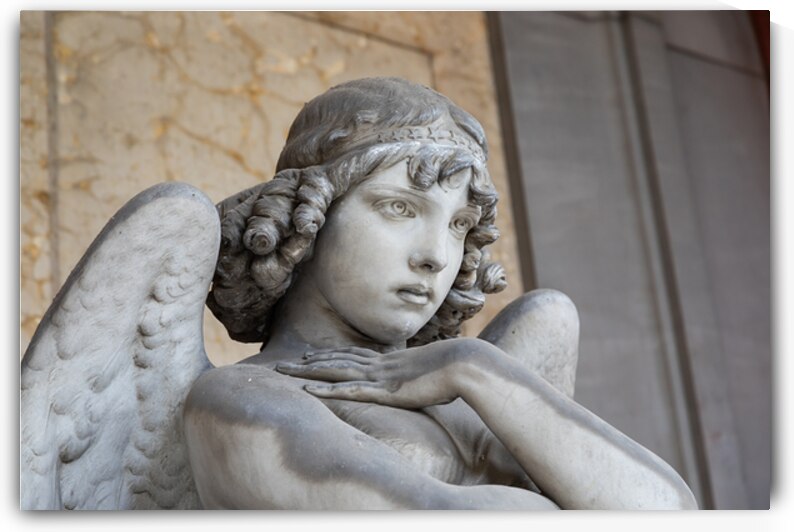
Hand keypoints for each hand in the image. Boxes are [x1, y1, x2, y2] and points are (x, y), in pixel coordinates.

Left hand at [274, 340, 488, 408]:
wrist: (465, 365)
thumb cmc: (457, 371)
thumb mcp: (435, 374)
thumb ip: (423, 376)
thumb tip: (427, 379)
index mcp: (391, 361)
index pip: (354, 356)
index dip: (330, 355)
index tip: (311, 356)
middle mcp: (380, 365)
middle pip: (337, 359)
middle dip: (309, 362)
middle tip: (284, 363)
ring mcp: (380, 376)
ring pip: (335, 371)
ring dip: (307, 372)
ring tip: (284, 372)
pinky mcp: (384, 390)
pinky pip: (348, 390)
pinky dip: (326, 388)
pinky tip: (307, 390)